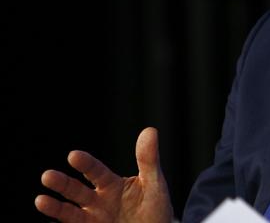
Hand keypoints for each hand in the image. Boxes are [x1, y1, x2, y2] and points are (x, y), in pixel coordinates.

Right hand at [35, 127, 173, 222]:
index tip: (74, 155)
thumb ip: (149, 160)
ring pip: (70, 212)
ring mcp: (93, 219)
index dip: (86, 163)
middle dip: (62, 183)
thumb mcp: (155, 184)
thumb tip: (150, 130)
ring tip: (40, 200)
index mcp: (112, 185)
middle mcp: (98, 201)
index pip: (96, 171)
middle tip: (47, 175)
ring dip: (55, 207)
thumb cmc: (154, 207)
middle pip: (76, 190)